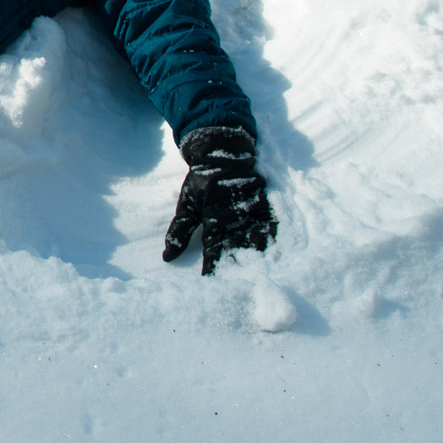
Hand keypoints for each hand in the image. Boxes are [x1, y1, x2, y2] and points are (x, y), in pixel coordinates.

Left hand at [164, 126, 277, 274]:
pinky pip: (272, 229)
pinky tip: (274, 259)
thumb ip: (180, 231)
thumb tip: (167, 257)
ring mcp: (254, 212)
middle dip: (238, 270)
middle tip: (239, 290)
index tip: (212, 285)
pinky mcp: (266, 206)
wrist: (224, 153)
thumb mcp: (187, 204)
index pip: (215, 252)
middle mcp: (237, 217)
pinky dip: (272, 243)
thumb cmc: (201, 182)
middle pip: (239, 251)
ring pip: (258, 242)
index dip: (214, 269)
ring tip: (258, 280)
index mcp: (215, 218)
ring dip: (257, 261)